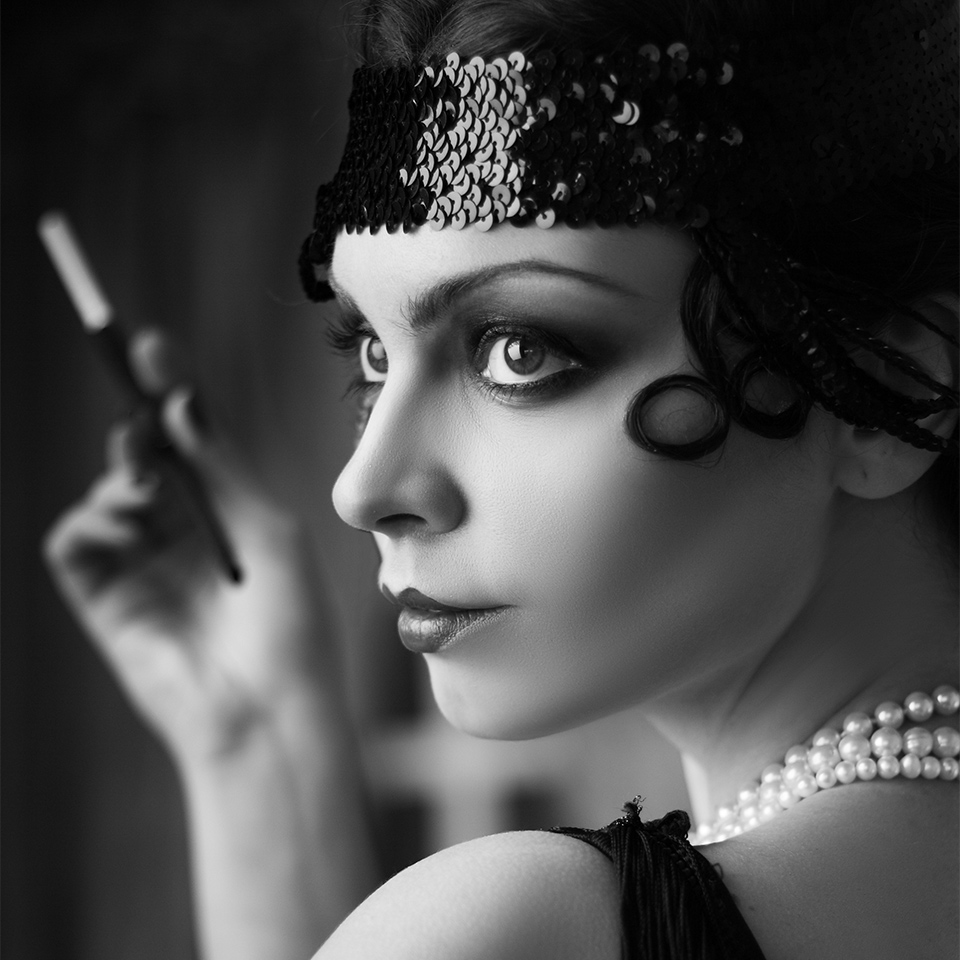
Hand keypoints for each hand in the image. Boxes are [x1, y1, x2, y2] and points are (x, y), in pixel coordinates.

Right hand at [44, 329, 339, 765]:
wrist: (267, 707)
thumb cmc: (290, 622)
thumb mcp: (266, 528)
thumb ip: (221, 467)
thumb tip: (181, 402)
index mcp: (229, 516)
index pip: (190, 443)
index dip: (168, 395)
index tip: (149, 348)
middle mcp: (184, 535)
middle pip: (144, 461)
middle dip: (140, 433)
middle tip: (148, 430)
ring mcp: (143, 566)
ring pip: (107, 492)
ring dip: (122, 478)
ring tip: (151, 494)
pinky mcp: (106, 600)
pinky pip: (74, 539)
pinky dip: (93, 519)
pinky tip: (130, 525)